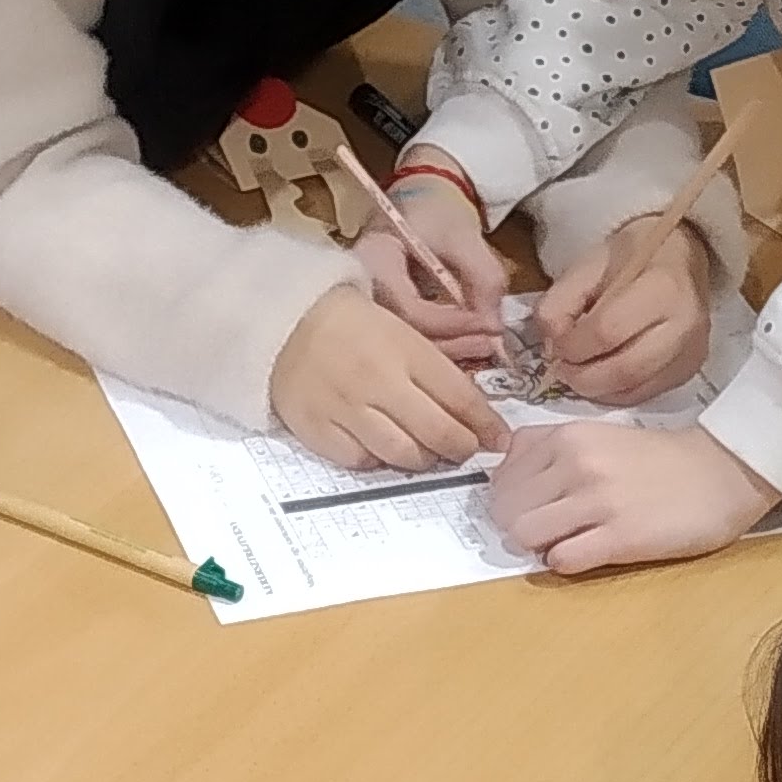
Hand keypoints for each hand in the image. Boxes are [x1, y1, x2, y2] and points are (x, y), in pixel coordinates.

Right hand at [269, 287, 503, 472]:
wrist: (282, 320)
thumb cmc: (349, 323)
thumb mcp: (400, 330)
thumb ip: (434, 367)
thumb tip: (472, 410)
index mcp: (406, 350)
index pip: (460, 397)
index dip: (486, 425)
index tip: (499, 439)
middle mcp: (379, 382)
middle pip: (438, 433)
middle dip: (461, 448)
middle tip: (465, 451)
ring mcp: (346, 408)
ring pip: (403, 454)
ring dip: (424, 460)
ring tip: (427, 454)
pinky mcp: (317, 429)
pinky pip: (360, 461)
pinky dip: (378, 461)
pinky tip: (383, 450)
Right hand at [352, 167, 506, 365]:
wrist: (418, 203)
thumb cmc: (435, 211)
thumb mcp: (464, 236)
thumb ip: (483, 276)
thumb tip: (493, 324)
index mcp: (373, 261)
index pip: (408, 308)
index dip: (450, 323)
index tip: (488, 322)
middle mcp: (363, 291)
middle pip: (404, 336)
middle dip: (452, 344)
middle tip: (491, 343)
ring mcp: (372, 309)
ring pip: (409, 346)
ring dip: (452, 352)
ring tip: (487, 345)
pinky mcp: (386, 320)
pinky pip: (412, 343)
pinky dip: (444, 348)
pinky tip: (471, 345)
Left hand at [487, 421, 781, 574]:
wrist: (722, 472)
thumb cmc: (660, 460)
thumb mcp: (599, 437)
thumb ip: (552, 451)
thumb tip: (506, 479)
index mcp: (567, 436)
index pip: (502, 475)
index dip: (509, 498)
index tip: (530, 506)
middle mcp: (575, 464)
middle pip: (507, 509)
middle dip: (518, 525)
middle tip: (547, 531)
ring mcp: (596, 501)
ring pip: (524, 534)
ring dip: (538, 545)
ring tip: (566, 542)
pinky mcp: (619, 537)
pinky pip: (561, 560)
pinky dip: (565, 562)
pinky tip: (588, 552)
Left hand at [533, 217, 712, 406]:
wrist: (680, 257)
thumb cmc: (632, 257)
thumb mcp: (589, 265)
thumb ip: (561, 301)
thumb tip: (551, 345)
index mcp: (661, 287)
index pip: (607, 331)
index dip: (572, 345)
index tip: (554, 345)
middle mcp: (685, 324)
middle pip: (624, 369)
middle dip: (582, 376)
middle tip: (561, 368)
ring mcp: (691, 351)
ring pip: (635, 389)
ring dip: (596, 390)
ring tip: (578, 374)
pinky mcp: (690, 369)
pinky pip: (646, 395)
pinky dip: (615, 394)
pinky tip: (601, 380)